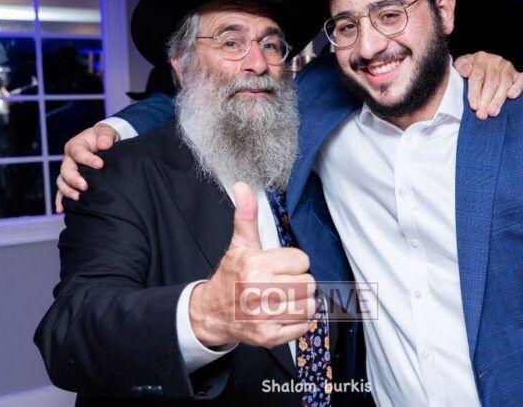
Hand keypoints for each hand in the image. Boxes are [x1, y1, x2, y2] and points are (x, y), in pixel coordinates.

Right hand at [54, 123, 120, 212]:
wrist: (103, 143)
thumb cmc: (104, 137)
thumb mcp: (106, 132)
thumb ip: (106, 136)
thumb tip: (104, 145)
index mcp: (76, 146)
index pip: (78, 153)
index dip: (88, 159)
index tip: (100, 165)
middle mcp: (69, 159)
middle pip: (66, 170)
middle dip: (74, 179)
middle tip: (85, 186)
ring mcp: (69, 171)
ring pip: (62, 182)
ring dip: (67, 191)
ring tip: (78, 197)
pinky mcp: (71, 180)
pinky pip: (62, 191)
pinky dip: (60, 200)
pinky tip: (61, 209)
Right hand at [189, 182, 315, 347]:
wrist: (212, 313)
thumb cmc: (232, 275)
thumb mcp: (240, 244)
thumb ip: (246, 216)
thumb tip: (242, 185)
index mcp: (255, 265)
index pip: (301, 260)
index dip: (292, 263)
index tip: (278, 266)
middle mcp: (258, 291)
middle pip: (308, 283)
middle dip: (298, 282)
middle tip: (281, 283)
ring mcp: (264, 317)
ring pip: (309, 305)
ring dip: (301, 302)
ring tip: (284, 298)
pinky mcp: (269, 336)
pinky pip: (304, 326)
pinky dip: (299, 321)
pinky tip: (283, 313)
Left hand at [454, 51, 522, 119]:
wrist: (481, 64)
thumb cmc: (469, 69)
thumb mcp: (461, 65)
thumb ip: (461, 67)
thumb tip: (467, 71)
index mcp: (480, 58)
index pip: (478, 76)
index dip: (475, 92)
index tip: (474, 106)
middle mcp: (495, 61)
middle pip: (492, 82)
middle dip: (486, 99)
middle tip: (483, 114)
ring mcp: (507, 67)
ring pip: (505, 83)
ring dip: (499, 99)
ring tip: (493, 112)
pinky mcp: (517, 73)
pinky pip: (521, 79)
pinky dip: (518, 87)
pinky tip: (512, 96)